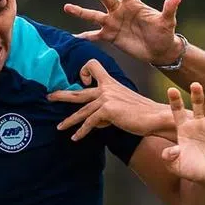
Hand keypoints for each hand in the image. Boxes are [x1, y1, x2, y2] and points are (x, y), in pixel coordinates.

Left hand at [51, 59, 171, 139]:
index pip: (93, 67)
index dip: (85, 73)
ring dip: (69, 121)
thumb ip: (107, 111)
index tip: (83, 82)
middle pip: (79, 91)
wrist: (155, 116)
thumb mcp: (123, 107)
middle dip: (62, 94)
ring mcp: (106, 98)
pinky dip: (82, 131)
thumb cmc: (142, 113)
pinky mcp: (107, 111)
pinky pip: (90, 122)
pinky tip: (76, 138)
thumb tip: (95, 123)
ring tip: (59, 127)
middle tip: (49, 97)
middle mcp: (106, 88)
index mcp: (111, 83)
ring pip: (81, 110)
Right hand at [64, 0, 182, 65]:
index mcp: (133, 3)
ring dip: (81, 12)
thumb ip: (169, 8)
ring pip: (94, 15)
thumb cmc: (164, 33)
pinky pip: (94, 36)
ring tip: (67, 7)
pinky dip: (84, 37)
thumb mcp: (168, 21)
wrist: (159, 49)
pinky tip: (73, 37)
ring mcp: (113, 23)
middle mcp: (120, 10)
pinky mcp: (110, 36)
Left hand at [161, 83, 204, 183]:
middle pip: (196, 104)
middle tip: (194, 85)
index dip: (174, 100)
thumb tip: (169, 151)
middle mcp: (198, 123)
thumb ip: (170, 158)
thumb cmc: (192, 172)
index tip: (171, 90)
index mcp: (184, 129)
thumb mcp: (177, 167)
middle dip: (195, 94)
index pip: (177, 111)